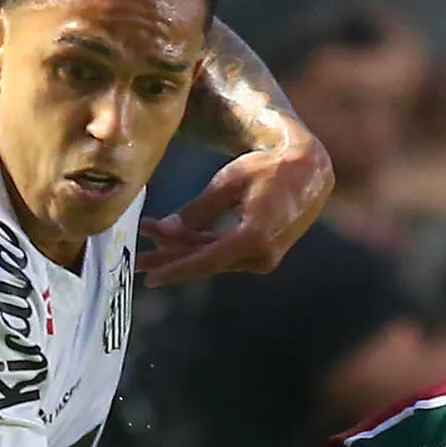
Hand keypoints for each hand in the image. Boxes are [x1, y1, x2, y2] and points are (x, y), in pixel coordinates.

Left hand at [141, 132, 333, 286]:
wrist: (310, 172)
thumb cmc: (269, 169)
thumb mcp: (229, 182)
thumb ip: (198, 209)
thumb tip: (165, 230)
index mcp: (253, 238)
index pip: (206, 260)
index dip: (175, 268)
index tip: (149, 277)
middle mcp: (260, 255)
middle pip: (206, 262)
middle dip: (170, 259)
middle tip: (136, 261)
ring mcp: (264, 258)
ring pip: (213, 257)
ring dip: (182, 248)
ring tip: (148, 239)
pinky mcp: (263, 253)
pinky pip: (226, 252)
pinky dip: (201, 245)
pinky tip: (175, 238)